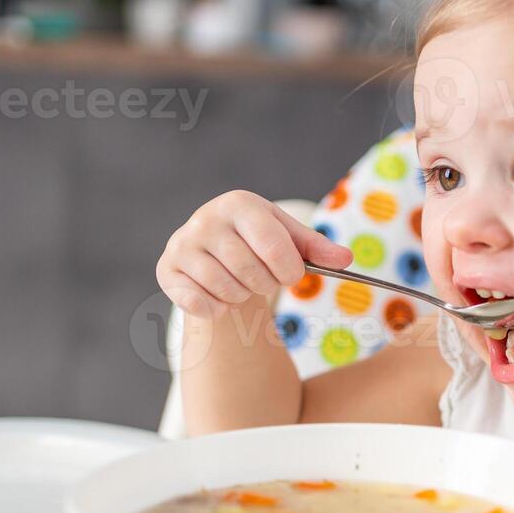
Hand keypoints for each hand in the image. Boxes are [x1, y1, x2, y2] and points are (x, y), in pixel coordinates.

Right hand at [157, 190, 352, 318]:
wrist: (213, 252)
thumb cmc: (258, 243)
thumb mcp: (289, 239)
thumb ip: (319, 250)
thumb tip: (346, 260)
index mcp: (240, 204)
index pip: (274, 246)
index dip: (288, 270)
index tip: (289, 273)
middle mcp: (206, 219)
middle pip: (252, 272)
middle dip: (266, 285)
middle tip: (262, 279)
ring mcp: (182, 244)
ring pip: (227, 290)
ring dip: (242, 297)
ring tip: (240, 284)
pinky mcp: (167, 271)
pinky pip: (201, 305)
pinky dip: (217, 309)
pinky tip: (218, 295)